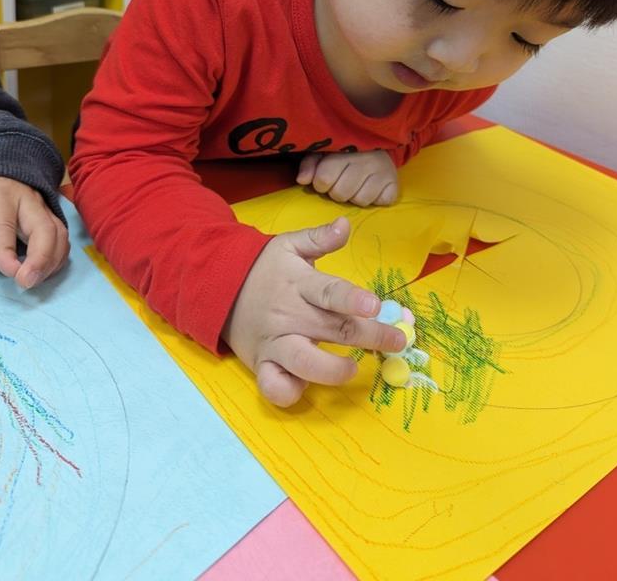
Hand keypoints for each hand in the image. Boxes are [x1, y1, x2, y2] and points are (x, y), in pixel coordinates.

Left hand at [0, 177, 68, 288]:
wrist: (2, 171)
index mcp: (2, 195)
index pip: (5, 225)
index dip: (7, 251)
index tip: (10, 272)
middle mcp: (30, 202)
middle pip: (45, 229)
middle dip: (41, 258)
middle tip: (28, 282)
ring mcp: (45, 210)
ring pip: (59, 236)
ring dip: (51, 262)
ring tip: (34, 281)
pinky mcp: (53, 219)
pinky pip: (62, 240)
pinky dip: (57, 259)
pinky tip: (43, 272)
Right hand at [222, 216, 405, 406]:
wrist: (219, 287)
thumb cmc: (265, 268)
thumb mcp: (290, 245)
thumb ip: (319, 238)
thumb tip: (345, 225)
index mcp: (298, 283)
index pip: (328, 292)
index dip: (352, 299)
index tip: (375, 306)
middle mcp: (288, 315)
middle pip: (332, 329)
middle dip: (369, 337)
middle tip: (396, 341)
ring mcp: (274, 342)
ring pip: (304, 363)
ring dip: (333, 370)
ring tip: (353, 368)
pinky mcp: (261, 364)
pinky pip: (274, 387)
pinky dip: (291, 391)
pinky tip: (308, 386)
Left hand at [296, 149, 398, 206]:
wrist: (377, 144)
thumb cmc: (345, 151)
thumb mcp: (324, 153)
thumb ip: (310, 164)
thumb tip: (302, 179)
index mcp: (345, 150)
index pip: (324, 179)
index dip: (321, 182)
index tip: (326, 177)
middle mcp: (367, 160)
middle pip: (341, 194)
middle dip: (337, 191)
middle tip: (342, 181)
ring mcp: (383, 172)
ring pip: (360, 200)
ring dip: (355, 196)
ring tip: (356, 184)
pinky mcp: (395, 184)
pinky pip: (381, 202)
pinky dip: (376, 199)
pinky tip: (372, 187)